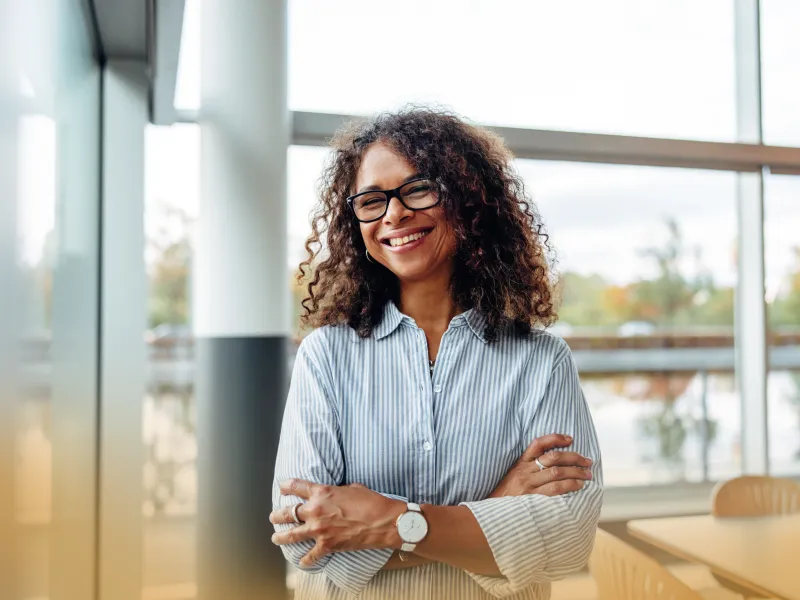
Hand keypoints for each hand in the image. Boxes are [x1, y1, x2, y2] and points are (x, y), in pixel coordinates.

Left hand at [270, 479, 404, 566]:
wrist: (383, 522)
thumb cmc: (371, 502)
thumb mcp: (353, 487)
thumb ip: (338, 490)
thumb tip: (338, 493)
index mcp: (322, 492)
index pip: (297, 486)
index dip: (286, 486)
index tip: (282, 487)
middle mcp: (316, 510)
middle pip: (288, 512)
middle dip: (278, 514)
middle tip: (274, 516)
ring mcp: (319, 529)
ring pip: (291, 534)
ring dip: (281, 536)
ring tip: (275, 537)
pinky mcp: (327, 545)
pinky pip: (311, 555)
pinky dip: (305, 559)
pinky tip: (301, 561)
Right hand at [489, 433, 592, 497]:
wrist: (491, 513)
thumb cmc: (505, 496)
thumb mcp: (512, 476)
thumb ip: (528, 469)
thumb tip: (553, 463)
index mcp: (520, 463)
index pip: (538, 444)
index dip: (555, 438)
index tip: (570, 439)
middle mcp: (525, 471)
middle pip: (553, 457)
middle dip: (574, 458)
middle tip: (587, 462)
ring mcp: (528, 484)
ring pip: (556, 472)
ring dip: (575, 472)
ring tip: (587, 475)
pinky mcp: (532, 498)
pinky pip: (554, 489)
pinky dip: (569, 485)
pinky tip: (578, 486)